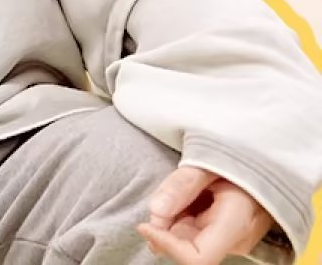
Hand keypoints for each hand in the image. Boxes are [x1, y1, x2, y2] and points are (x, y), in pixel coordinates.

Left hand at [138, 165, 275, 264]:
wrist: (271, 164)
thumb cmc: (242, 161)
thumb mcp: (209, 163)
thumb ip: (182, 184)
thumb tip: (154, 211)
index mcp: (235, 225)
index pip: (197, 258)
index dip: (166, 244)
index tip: (145, 224)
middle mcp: (235, 241)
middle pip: (186, 246)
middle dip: (165, 225)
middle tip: (168, 192)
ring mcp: (232, 240)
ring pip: (187, 239)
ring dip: (173, 218)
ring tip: (186, 189)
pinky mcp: (226, 236)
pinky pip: (195, 233)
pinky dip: (181, 216)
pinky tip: (190, 195)